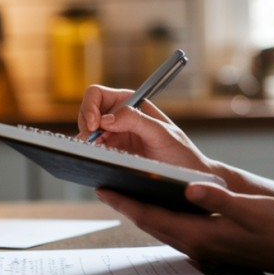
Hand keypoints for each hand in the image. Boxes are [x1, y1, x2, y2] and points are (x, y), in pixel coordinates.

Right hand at [77, 85, 216, 174]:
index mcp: (130, 104)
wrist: (187, 179)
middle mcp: (119, 118)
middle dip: (86, 129)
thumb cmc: (180, 153)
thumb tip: (106, 119)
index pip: (97, 95)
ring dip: (88, 146)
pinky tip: (100, 163)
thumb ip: (136, 120)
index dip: (90, 107)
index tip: (95, 125)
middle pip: (86, 115)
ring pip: (86, 136)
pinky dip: (91, 157)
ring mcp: (114, 138)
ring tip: (101, 157)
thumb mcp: (162, 133)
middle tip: (94, 147)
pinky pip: (92, 154)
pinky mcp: (111, 157)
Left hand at [95, 182, 273, 274]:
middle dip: (126, 205)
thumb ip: (220, 200)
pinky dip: (162, 215)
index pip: (153, 218)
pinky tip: (160, 202)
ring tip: (124, 191)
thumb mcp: (253, 209)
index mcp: (201, 237)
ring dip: (143, 210)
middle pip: (151, 223)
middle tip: (104, 186)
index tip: (103, 189)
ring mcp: (204, 248)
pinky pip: (177, 228)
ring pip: (163, 226)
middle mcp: (197, 245)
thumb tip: (191, 188)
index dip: (126, 203)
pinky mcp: (212, 245)